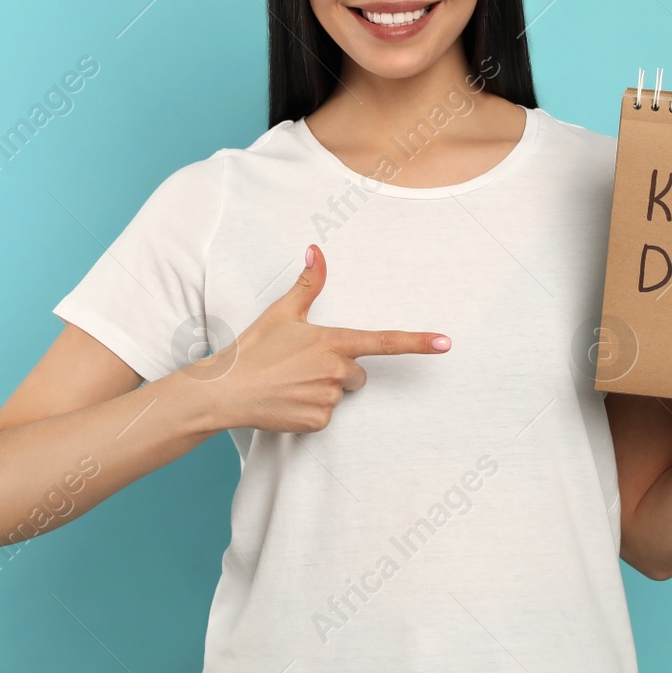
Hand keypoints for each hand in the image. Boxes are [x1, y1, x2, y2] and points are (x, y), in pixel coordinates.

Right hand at [202, 244, 451, 432]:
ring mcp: (327, 399)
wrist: (225, 390)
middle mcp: (335, 371)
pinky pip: (326, 416)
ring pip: (340, 394)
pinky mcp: (317, 422)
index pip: (384, 341)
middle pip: (358, 374)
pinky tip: (287, 401)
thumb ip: (308, 283)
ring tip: (290, 383)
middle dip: (338, 371)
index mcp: (332, 342)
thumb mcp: (282, 312)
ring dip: (323, 389)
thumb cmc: (254, 348)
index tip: (446, 343)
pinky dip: (310, 410)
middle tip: (302, 366)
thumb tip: (316, 250)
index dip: (418, 341)